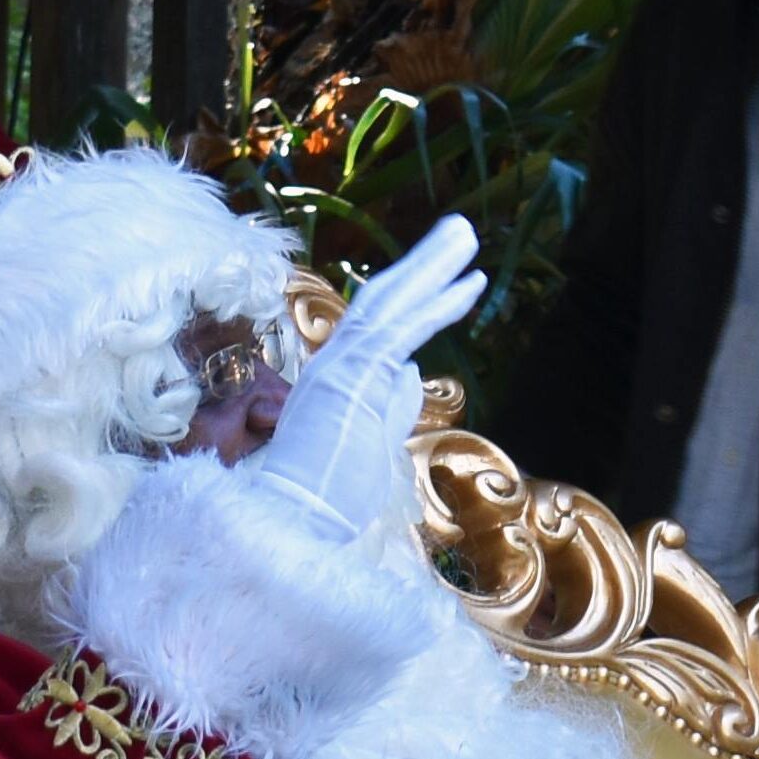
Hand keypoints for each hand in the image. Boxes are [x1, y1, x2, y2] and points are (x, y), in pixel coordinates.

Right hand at [251, 217, 488, 535]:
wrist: (288, 527)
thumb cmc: (322, 503)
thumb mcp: (368, 445)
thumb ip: (389, 404)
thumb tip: (413, 372)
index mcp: (333, 378)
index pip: (377, 325)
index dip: (413, 296)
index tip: (451, 281)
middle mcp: (333, 362)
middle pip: (383, 298)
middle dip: (426, 264)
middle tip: (461, 231)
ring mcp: (340, 367)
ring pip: (392, 301)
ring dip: (434, 266)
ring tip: (467, 234)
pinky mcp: (354, 378)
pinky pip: (402, 329)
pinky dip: (437, 304)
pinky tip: (470, 285)